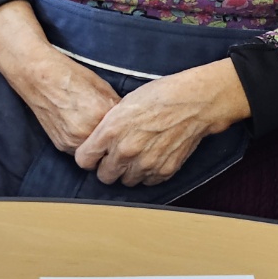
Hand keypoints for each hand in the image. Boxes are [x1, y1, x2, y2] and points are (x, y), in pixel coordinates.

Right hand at [17, 48, 120, 153]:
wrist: (39, 77)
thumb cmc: (71, 76)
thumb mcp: (102, 86)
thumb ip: (115, 106)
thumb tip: (126, 119)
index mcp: (100, 115)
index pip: (123, 131)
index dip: (124, 128)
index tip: (125, 125)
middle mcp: (86, 133)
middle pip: (110, 146)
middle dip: (112, 140)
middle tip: (112, 130)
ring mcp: (72, 142)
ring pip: (94, 152)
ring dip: (98, 145)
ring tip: (95, 128)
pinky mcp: (61, 145)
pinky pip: (79, 150)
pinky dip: (83, 143)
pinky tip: (82, 128)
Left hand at [74, 59, 250, 186]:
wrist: (193, 102)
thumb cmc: (159, 96)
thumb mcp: (123, 104)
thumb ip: (107, 127)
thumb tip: (97, 142)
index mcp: (111, 132)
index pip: (84, 160)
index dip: (89, 157)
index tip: (95, 154)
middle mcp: (125, 151)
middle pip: (104, 177)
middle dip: (108, 168)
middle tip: (116, 156)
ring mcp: (145, 164)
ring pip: (126, 182)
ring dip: (129, 172)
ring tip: (138, 155)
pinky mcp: (164, 171)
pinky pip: (148, 182)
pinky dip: (148, 173)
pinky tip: (152, 157)